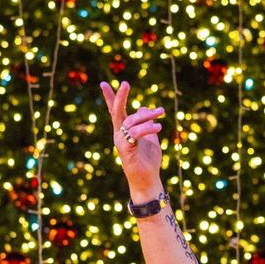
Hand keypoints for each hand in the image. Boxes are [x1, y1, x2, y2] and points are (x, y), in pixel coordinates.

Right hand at [101, 81, 165, 198]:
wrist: (147, 180)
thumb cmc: (148, 160)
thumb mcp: (150, 137)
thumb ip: (147, 123)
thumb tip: (144, 107)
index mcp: (123, 130)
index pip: (115, 111)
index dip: (110, 97)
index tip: (103, 83)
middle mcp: (119, 134)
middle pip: (117, 112)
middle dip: (120, 97)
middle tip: (125, 83)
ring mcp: (121, 142)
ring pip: (131, 121)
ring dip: (147, 116)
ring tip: (161, 113)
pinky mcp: (126, 150)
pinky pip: (135, 134)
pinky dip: (147, 128)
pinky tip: (158, 127)